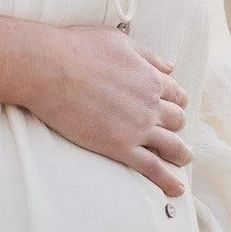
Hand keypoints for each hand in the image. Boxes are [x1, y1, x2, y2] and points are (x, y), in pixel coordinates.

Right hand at [24, 25, 190, 196]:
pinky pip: (153, 168)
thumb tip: (170, 67)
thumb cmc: (79, 49)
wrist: (49, 68)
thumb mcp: (118, 41)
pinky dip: (168, 180)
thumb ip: (148, 55)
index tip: (170, 106)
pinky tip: (176, 189)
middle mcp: (150, 105)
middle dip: (175, 125)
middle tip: (168, 130)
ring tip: (181, 160)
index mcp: (150, 78)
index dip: (175, 101)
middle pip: (177, 120)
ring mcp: (137, 129)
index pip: (176, 94)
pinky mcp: (120, 147)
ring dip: (181, 154)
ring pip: (173, 146)